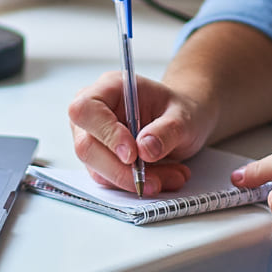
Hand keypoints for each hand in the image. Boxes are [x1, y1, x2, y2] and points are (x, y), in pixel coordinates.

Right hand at [67, 71, 216, 194]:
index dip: (106, 133)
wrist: (183, 123)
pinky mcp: (100, 160)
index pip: (86, 110)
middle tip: (156, 180)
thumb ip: (167, 130)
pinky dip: (137, 184)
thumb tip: (145, 149)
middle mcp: (94, 113)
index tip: (132, 154)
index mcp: (110, 88)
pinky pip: (110, 180)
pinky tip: (163, 178)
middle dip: (123, 170)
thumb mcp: (184, 116)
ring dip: (135, 181)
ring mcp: (93, 138)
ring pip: (99, 170)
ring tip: (173, 176)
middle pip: (87, 147)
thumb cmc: (180, 111)